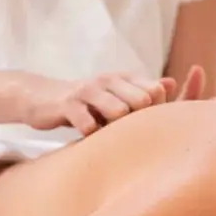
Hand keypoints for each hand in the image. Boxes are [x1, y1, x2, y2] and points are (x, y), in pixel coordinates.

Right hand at [24, 65, 206, 135]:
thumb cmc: (87, 103)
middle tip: (125, 135)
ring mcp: (88, 91)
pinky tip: (87, 137)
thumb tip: (172, 84)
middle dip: (138, 122)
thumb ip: (144, 91)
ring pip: (118, 111)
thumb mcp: (116, 94)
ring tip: (107, 136)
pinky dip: (91, 135)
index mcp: (124, 78)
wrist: (43, 98)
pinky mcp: (68, 105)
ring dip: (115, 129)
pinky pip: (88, 124)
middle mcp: (109, 80)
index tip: (144, 128)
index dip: (156, 114)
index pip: (156, 92)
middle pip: (142, 102)